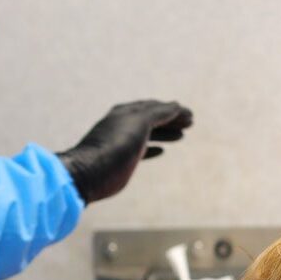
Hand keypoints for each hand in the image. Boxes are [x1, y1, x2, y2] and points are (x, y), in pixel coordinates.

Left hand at [57, 100, 192, 202]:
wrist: (90, 173)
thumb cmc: (115, 147)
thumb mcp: (139, 124)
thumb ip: (158, 113)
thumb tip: (176, 105)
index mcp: (126, 112)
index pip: (154, 106)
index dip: (173, 110)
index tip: (190, 115)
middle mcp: (123, 124)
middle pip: (152, 118)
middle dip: (171, 120)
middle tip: (190, 124)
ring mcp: (121, 142)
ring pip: (147, 133)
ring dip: (165, 133)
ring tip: (181, 136)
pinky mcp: (119, 159)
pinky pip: (140, 149)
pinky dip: (153, 148)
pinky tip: (162, 151)